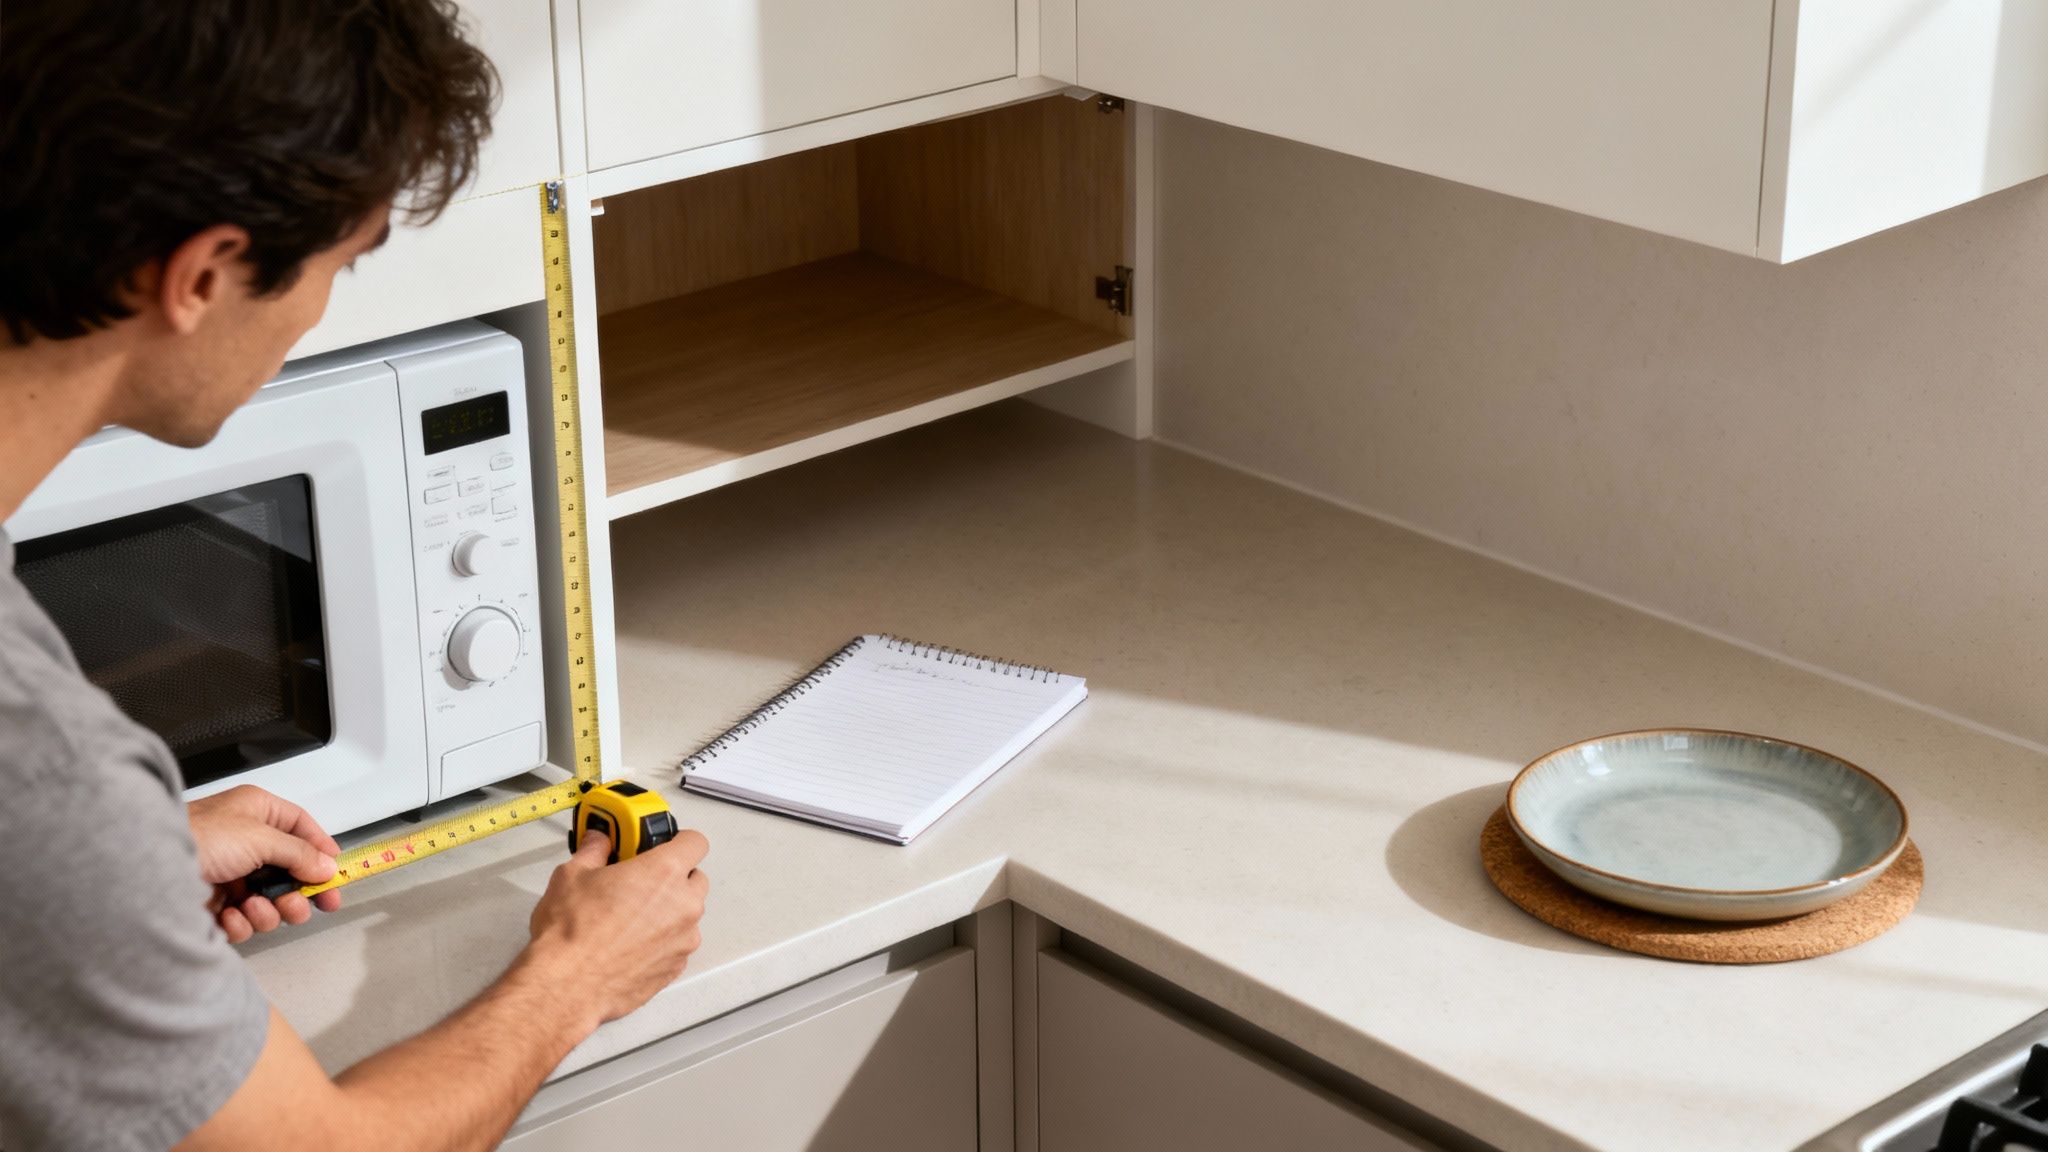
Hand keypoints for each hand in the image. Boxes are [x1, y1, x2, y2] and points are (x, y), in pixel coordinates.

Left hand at [188, 784, 342, 942]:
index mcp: (257, 813)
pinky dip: (241, 923)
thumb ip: (299, 853)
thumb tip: (327, 866)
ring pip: (270, 901)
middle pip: (290, 872)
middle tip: (306, 906)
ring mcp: (230, 875)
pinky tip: (228, 916)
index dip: (322, 850)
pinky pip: (244, 921)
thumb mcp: (259, 837)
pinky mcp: (214, 905)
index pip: (302, 828)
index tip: (336, 874)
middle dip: (298, 893)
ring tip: (255, 909)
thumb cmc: (196, 838)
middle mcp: (245, 842)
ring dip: (268, 911)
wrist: (144, 871)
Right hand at [526, 827, 709, 1027]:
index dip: (679, 841)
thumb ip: (594, 851)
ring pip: (687, 916)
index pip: (695, 842)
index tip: (661, 846)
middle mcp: (683, 905)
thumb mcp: (572, 875)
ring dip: (669, 912)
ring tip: (630, 919)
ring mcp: (683, 939)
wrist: (566, 985)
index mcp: (664, 872)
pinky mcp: (675, 968)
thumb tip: (598, 841)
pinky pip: (677, 945)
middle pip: (695, 880)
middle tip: (640, 883)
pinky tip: (630, 945)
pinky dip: (662, 942)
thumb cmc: (571, 932)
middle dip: (673, 878)